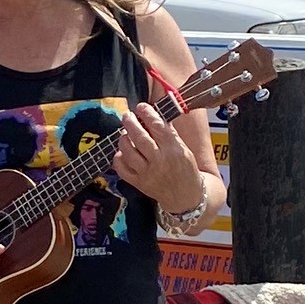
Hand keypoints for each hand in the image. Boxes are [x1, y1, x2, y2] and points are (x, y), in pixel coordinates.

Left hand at [114, 100, 209, 218]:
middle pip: (140, 138)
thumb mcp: (184, 149)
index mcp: (174, 150)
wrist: (186, 196)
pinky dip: (118, 158)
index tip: (142, 107)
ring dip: (123, 139)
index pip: (158, 127)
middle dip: (131, 123)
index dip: (147, 114)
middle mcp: (160, 161)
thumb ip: (169, 134)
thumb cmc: (186, 170)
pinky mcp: (139, 183)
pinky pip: (122, 169)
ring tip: (124, 133)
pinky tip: (121, 152)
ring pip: (128, 152)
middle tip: (127, 115)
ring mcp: (147, 173)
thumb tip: (154, 116)